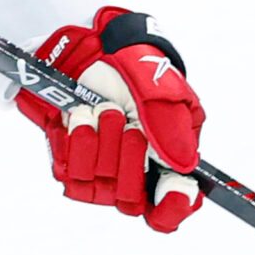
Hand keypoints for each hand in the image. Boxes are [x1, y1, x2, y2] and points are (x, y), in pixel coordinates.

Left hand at [15, 8, 204, 231]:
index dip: (173, 207)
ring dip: (100, 144)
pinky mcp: (73, 163)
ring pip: (99, 189)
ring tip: (102, 110)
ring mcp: (104, 170)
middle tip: (126, 121)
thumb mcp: (161, 92)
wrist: (90, 47)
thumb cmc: (134, 67)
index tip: (171, 191)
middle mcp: (138, 171)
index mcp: (170, 157)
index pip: (175, 204)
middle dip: (128, 157)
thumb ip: (172, 131)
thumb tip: (184, 169)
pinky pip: (70, 174)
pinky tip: (82, 116)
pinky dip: (75, 142)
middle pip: (132, 200)